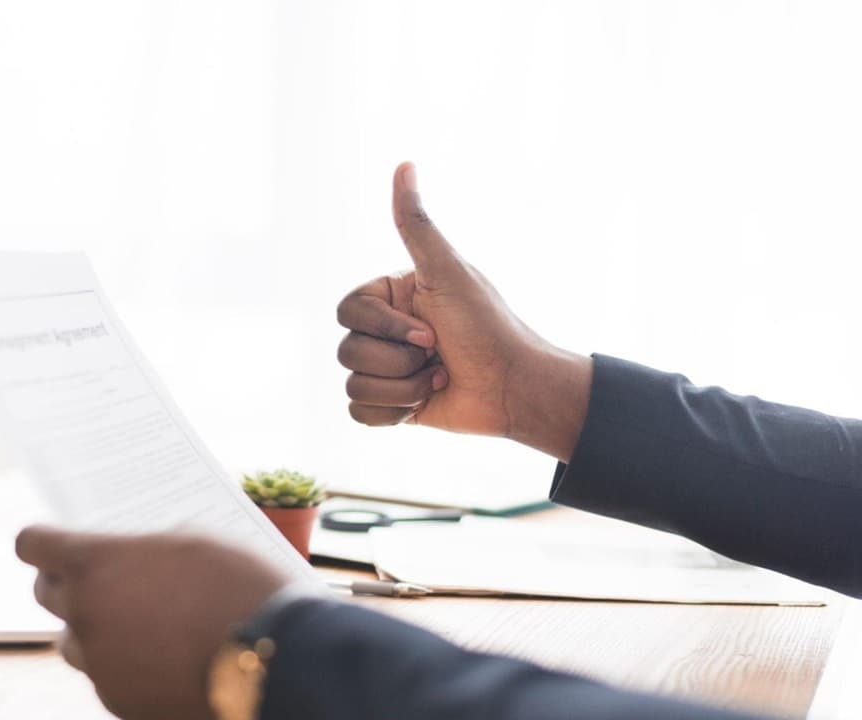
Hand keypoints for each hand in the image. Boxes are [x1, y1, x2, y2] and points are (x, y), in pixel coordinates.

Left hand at [15, 527, 291, 719]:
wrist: (272, 662)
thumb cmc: (237, 587)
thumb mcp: (192, 542)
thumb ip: (141, 549)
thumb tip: (125, 557)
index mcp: (94, 564)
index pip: (32, 544)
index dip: (42, 542)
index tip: (53, 543)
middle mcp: (83, 614)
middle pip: (46, 593)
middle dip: (68, 583)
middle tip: (100, 579)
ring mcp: (98, 665)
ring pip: (73, 641)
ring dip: (93, 630)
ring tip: (136, 623)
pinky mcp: (119, 704)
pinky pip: (105, 678)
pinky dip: (124, 667)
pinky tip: (162, 659)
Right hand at [336, 162, 592, 460]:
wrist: (514, 388)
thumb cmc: (487, 327)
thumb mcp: (448, 273)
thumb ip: (417, 224)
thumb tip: (404, 164)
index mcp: (391, 297)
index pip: (348, 311)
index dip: (385, 327)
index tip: (430, 331)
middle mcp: (385, 331)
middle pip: (347, 350)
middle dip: (399, 362)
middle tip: (439, 356)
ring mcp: (386, 369)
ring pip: (354, 384)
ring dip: (403, 388)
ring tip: (438, 379)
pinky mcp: (391, 404)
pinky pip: (359, 412)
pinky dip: (394, 412)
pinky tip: (425, 402)